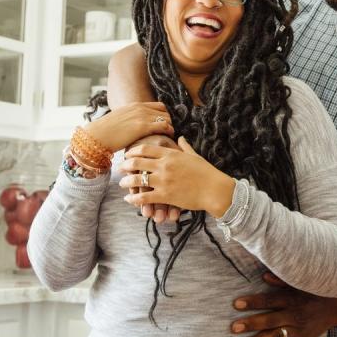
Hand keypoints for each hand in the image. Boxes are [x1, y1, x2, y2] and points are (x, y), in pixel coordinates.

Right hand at [81, 102, 172, 153]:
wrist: (96, 136)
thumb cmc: (105, 133)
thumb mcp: (120, 120)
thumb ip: (130, 120)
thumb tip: (134, 128)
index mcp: (135, 105)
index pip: (159, 106)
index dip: (164, 116)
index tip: (165, 126)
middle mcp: (140, 108)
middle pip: (165, 112)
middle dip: (169, 122)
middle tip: (169, 133)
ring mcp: (142, 116)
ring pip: (167, 118)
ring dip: (171, 127)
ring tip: (169, 137)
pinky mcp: (143, 126)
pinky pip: (164, 126)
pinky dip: (169, 132)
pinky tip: (168, 139)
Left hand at [118, 137, 235, 217]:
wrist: (215, 190)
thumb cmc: (207, 172)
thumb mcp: (195, 156)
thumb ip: (184, 146)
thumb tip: (180, 137)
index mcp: (171, 154)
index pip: (145, 148)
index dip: (133, 151)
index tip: (127, 153)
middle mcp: (165, 166)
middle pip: (137, 162)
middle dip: (125, 165)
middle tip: (121, 167)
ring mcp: (164, 181)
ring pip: (137, 180)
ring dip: (127, 182)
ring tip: (122, 184)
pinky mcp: (165, 196)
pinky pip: (144, 197)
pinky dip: (134, 198)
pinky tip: (129, 199)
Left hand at [230, 273, 336, 336]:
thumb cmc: (317, 291)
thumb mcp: (301, 282)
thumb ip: (281, 279)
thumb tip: (264, 276)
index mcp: (292, 298)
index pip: (269, 300)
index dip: (253, 302)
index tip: (237, 304)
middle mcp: (295, 315)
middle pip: (270, 320)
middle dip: (251, 323)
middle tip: (235, 327)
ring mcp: (299, 329)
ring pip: (276, 336)